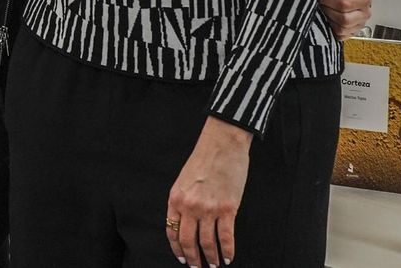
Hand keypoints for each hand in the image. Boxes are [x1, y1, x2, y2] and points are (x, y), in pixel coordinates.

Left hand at [166, 117, 250, 267]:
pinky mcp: (228, 209)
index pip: (172, 231)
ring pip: (207, 243)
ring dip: (211, 258)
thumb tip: (186, 222)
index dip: (177, 248)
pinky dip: (228, 250)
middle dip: (193, 258)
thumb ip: (183, 201)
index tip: (182, 258)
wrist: (221, 145)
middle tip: (197, 267)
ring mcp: (208, 209)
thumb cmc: (203, 160)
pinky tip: (228, 257)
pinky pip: (226, 237)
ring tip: (214, 265)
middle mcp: (189, 207)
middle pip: (188, 241)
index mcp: (175, 199)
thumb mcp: (183, 181)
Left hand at [319, 0, 370, 39]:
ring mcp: (359, 25)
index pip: (345, 4)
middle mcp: (364, 13)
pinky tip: (328, 18)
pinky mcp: (351, 32)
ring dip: (328, 19)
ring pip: (341, 29)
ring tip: (325, 10)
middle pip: (344, 19)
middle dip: (328, 10)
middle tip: (321, 3)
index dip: (328, 0)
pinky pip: (339, 36)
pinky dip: (331, 28)